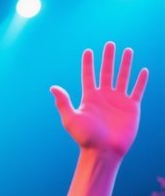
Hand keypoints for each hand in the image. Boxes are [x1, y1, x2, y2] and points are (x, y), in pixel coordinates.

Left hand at [50, 42, 147, 157]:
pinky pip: (137, 91)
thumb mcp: (71, 119)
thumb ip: (63, 102)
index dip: (88, 64)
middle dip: (108, 58)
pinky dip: (140, 81)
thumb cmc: (85, 138)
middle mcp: (104, 98)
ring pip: (123, 78)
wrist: (103, 151)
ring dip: (125, 64)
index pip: (89, 77)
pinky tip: (143, 70)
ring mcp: (118, 102)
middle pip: (106, 73)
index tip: (88, 51)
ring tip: (127, 50)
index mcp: (89, 99)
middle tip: (110, 44)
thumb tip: (52, 87)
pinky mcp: (131, 108)